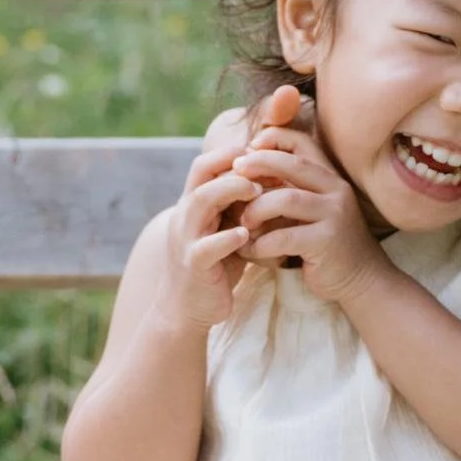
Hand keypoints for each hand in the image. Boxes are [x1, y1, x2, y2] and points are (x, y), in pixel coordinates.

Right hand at [155, 142, 260, 331]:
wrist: (187, 309)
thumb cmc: (216, 264)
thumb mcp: (228, 228)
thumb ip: (241, 206)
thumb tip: (274, 177)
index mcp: (194, 204)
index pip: (205, 165)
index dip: (232, 153)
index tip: (263, 151)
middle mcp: (185, 216)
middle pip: (201, 175)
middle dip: (232, 165)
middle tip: (264, 165)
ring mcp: (186, 239)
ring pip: (200, 202)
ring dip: (229, 191)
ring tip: (257, 190)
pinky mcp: (193, 265)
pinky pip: (207, 247)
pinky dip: (227, 238)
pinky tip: (247, 234)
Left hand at [232, 121, 390, 304]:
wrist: (360, 277)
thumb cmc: (325, 242)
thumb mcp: (311, 209)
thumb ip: (289, 189)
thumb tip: (244, 170)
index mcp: (329, 178)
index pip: (302, 142)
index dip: (273, 138)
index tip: (248, 150)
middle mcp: (336, 190)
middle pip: (293, 164)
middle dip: (258, 164)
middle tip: (233, 173)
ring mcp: (334, 215)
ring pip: (286, 199)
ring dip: (256, 209)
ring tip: (242, 221)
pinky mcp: (327, 242)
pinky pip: (285, 237)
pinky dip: (261, 243)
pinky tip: (250, 250)